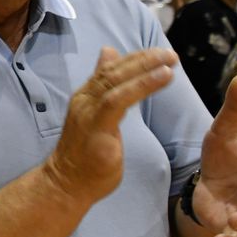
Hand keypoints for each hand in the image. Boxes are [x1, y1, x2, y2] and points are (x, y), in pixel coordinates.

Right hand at [42, 47, 177, 203]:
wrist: (67, 183)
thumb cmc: (85, 156)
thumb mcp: (97, 117)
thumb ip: (105, 89)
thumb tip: (109, 54)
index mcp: (85, 97)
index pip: (108, 70)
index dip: (134, 59)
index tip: (158, 53)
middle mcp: (84, 100)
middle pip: (113, 71)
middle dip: (143, 59)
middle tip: (169, 53)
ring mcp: (87, 112)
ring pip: (116, 81)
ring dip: (145, 68)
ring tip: (170, 61)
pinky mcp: (96, 126)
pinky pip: (119, 100)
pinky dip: (142, 85)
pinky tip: (163, 77)